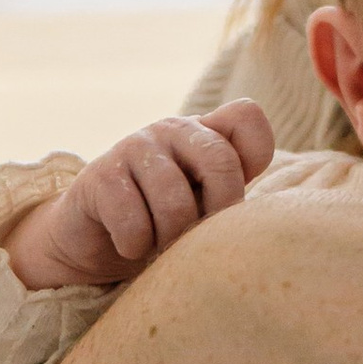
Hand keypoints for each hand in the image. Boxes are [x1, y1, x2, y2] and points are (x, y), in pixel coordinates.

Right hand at [4, 103, 276, 291]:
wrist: (96, 242)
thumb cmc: (165, 224)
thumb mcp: (207, 207)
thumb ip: (235, 194)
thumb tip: (266, 221)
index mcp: (208, 132)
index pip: (248, 117)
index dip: (253, 157)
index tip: (232, 198)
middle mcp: (175, 129)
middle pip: (220, 162)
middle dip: (216, 213)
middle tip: (200, 239)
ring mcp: (136, 145)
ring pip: (175, 201)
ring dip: (171, 239)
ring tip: (163, 247)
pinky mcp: (101, 174)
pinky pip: (133, 221)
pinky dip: (136, 246)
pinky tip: (131, 244)